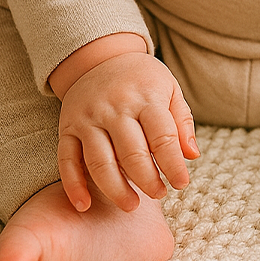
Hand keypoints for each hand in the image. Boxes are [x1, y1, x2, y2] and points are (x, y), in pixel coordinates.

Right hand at [56, 51, 198, 212]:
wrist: (101, 56)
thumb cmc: (143, 80)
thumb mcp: (170, 88)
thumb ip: (182, 122)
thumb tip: (192, 156)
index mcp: (146, 97)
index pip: (162, 137)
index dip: (173, 165)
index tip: (181, 184)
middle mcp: (115, 107)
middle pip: (132, 154)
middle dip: (148, 181)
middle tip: (159, 195)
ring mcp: (89, 117)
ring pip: (100, 163)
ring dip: (116, 190)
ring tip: (131, 205)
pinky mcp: (68, 127)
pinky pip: (67, 160)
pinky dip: (73, 185)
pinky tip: (84, 205)